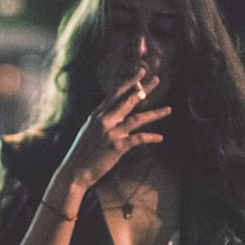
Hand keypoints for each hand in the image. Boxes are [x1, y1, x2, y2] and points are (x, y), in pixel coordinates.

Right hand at [55, 69, 171, 190]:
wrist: (75, 171)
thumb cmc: (82, 152)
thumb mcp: (89, 130)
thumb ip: (101, 120)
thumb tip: (112, 112)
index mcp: (97, 115)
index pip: (115, 93)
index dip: (129, 82)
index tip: (140, 73)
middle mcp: (104, 120)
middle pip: (128, 100)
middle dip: (144, 89)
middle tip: (156, 79)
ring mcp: (111, 132)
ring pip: (137, 119)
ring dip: (155, 114)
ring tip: (169, 109)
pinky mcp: (117, 146)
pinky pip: (138, 139)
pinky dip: (150, 137)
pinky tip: (160, 137)